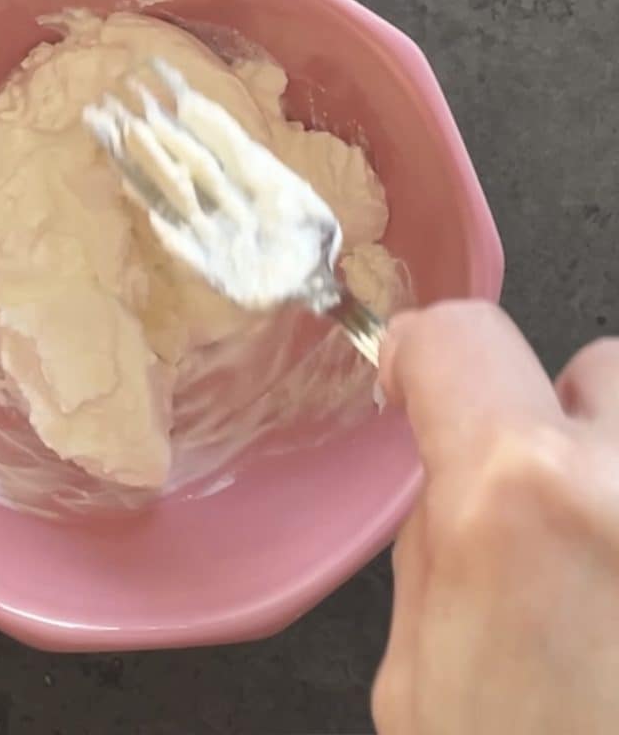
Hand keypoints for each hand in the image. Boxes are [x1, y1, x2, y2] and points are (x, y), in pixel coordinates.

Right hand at [373, 302, 618, 734]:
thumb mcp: (422, 684)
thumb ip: (436, 547)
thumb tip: (447, 466)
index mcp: (518, 503)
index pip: (462, 337)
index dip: (427, 357)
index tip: (421, 383)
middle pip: (600, 368)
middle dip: (564, 428)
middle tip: (552, 525)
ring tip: (615, 579)